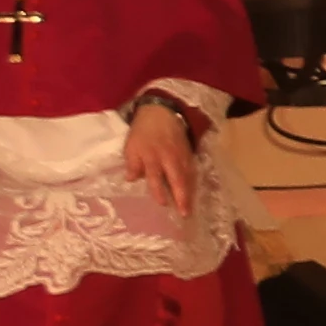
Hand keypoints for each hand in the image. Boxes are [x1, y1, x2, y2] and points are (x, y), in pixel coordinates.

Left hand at [124, 101, 202, 218]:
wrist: (161, 112)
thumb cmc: (143, 132)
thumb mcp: (131, 146)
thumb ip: (132, 163)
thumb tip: (131, 179)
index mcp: (152, 157)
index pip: (156, 177)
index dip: (159, 191)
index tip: (163, 204)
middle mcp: (169, 158)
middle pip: (177, 179)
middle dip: (182, 196)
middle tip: (186, 213)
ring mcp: (181, 156)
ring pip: (187, 176)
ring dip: (189, 193)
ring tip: (191, 208)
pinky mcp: (189, 153)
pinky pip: (192, 170)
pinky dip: (193, 183)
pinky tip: (194, 192)